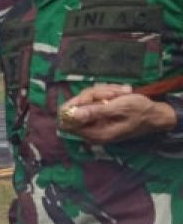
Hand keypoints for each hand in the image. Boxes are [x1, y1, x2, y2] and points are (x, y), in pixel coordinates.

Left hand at [58, 84, 175, 143]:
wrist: (156, 115)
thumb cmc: (141, 112)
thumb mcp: (119, 108)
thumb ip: (95, 112)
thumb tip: (72, 114)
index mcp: (94, 133)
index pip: (66, 121)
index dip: (73, 106)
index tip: (90, 97)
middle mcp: (91, 130)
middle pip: (76, 107)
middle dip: (94, 95)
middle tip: (114, 92)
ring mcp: (94, 122)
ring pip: (86, 101)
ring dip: (103, 92)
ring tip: (122, 91)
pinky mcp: (99, 116)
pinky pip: (94, 101)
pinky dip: (106, 93)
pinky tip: (121, 92)